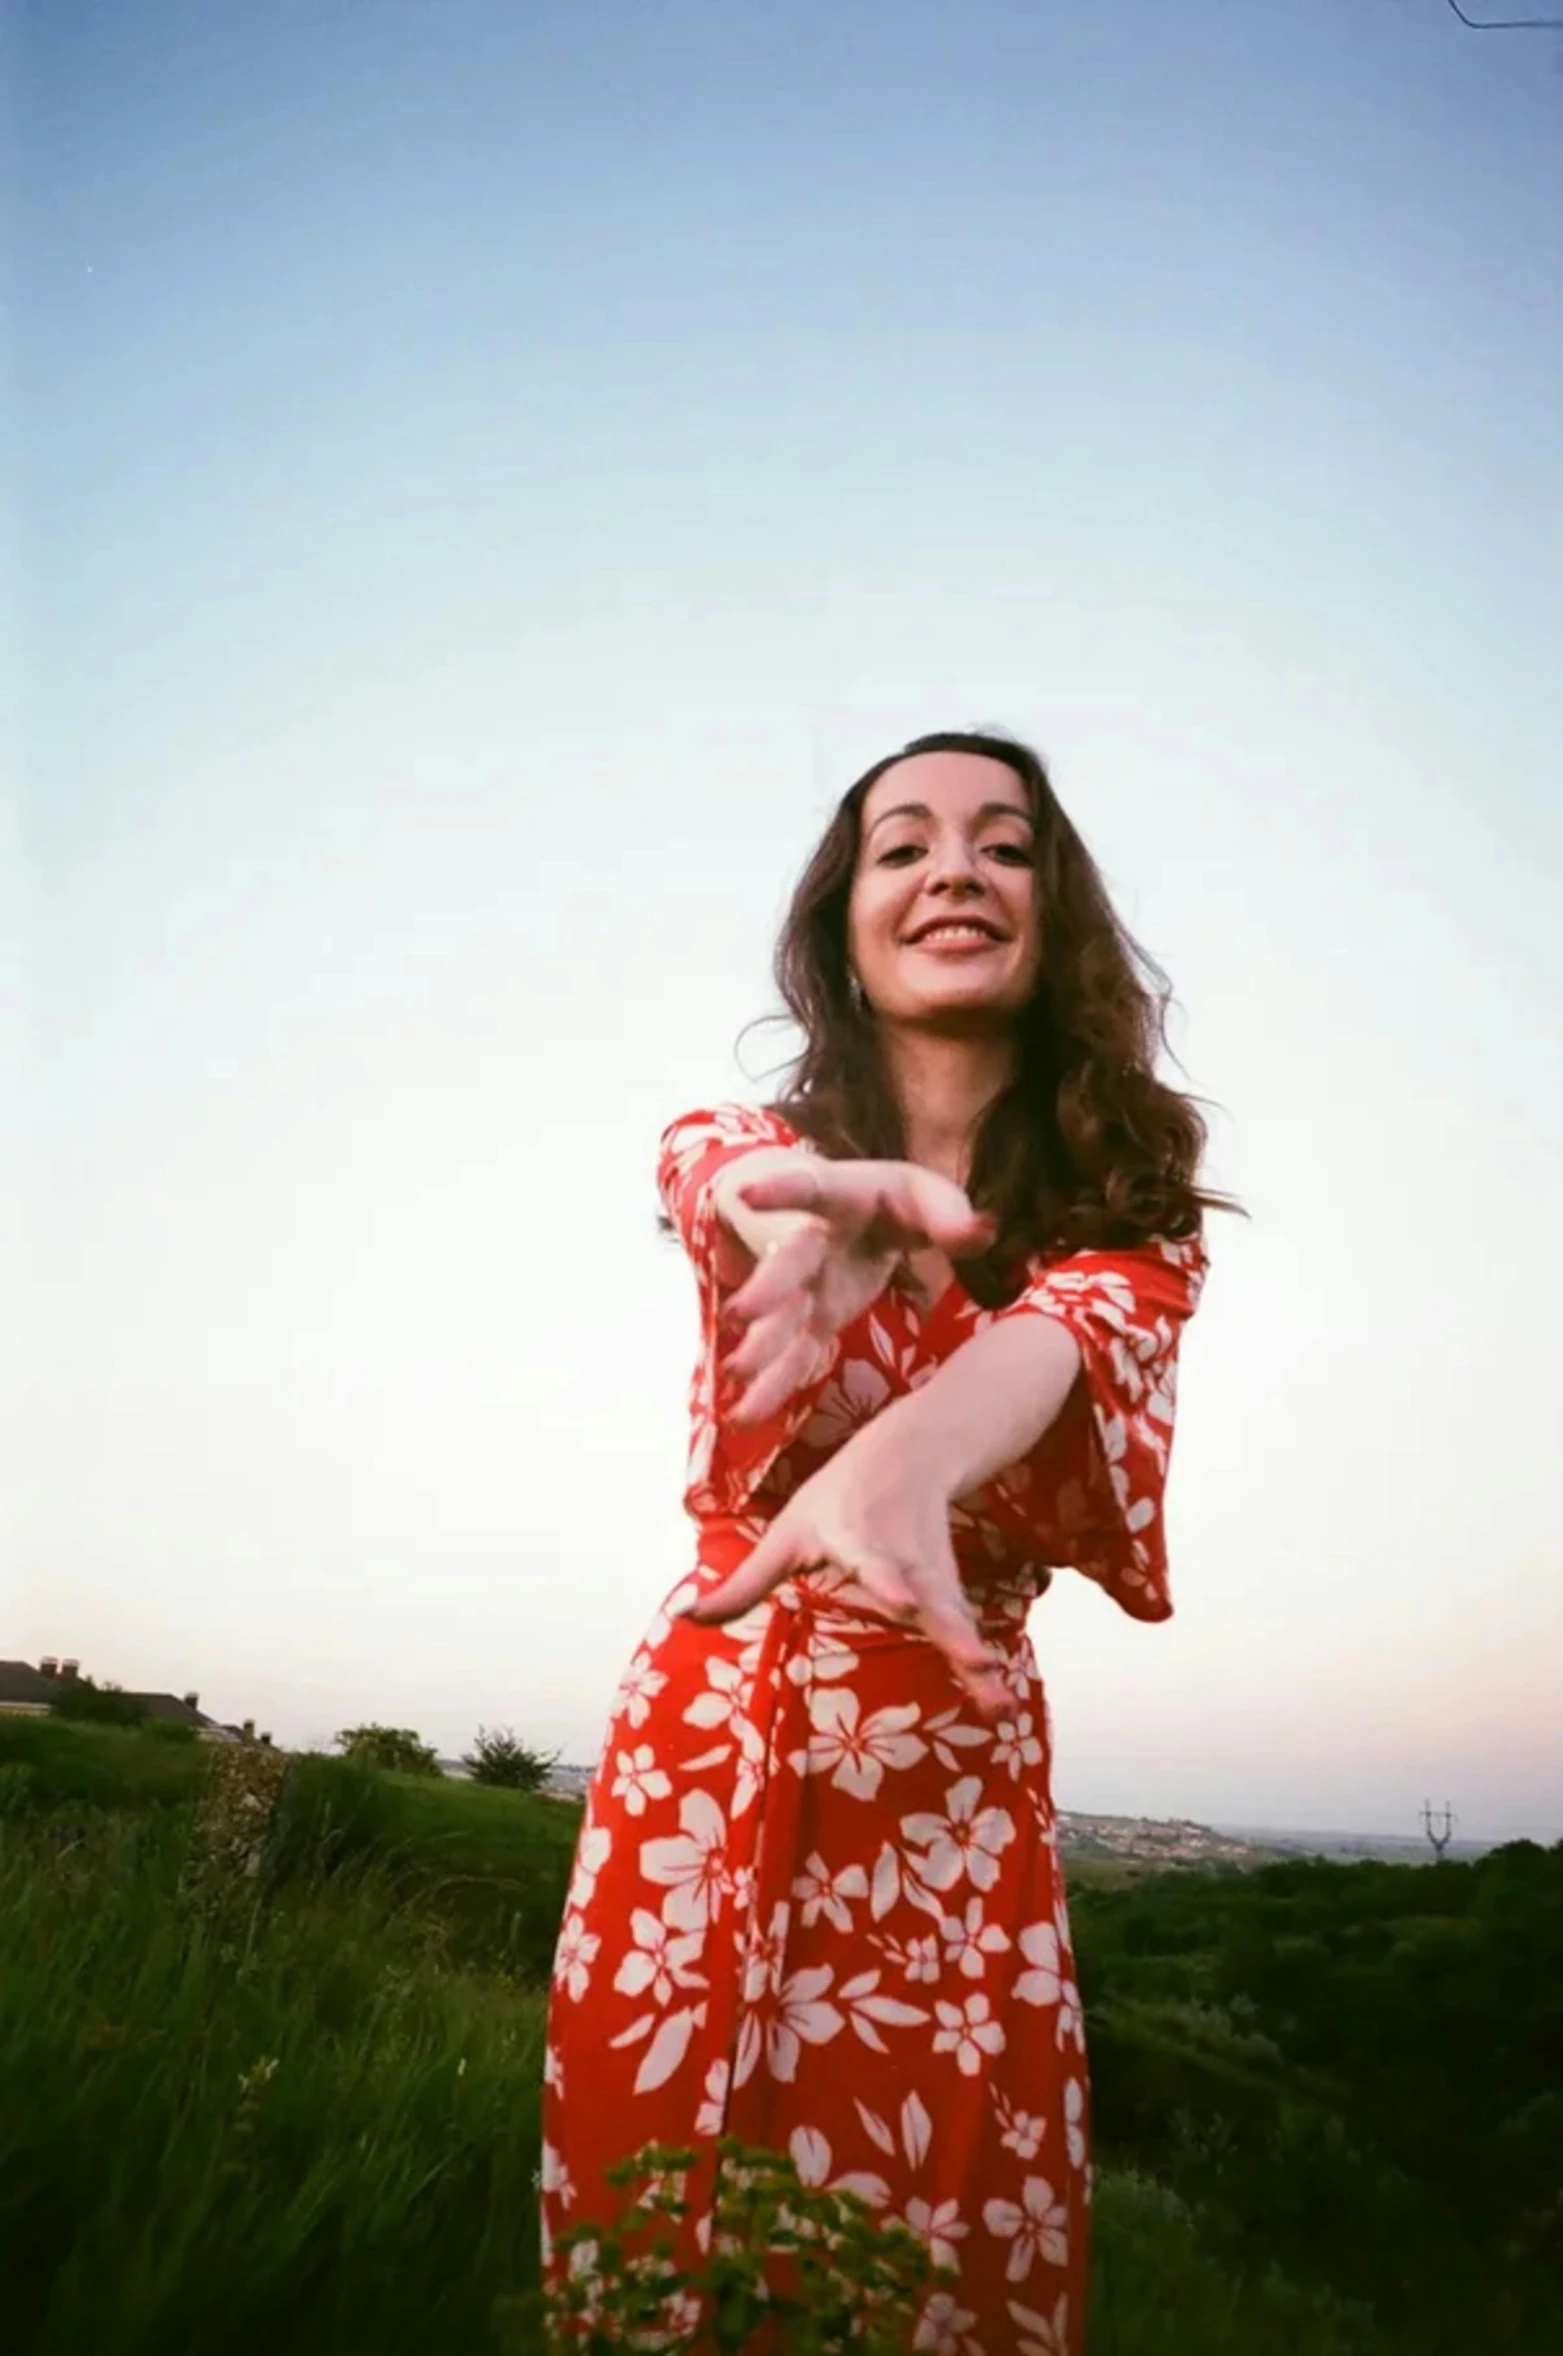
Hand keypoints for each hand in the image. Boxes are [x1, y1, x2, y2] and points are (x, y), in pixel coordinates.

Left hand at [679, 1421, 1011, 1721]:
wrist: (911, 1449)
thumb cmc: (837, 1497)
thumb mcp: (786, 1533)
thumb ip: (744, 1582)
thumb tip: (685, 1618)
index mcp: (858, 1536)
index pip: (875, 1560)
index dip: (890, 1581)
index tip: (906, 1602)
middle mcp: (903, 1555)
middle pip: (930, 1596)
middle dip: (952, 1630)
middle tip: (975, 1659)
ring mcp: (932, 1572)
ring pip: (955, 1618)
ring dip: (974, 1659)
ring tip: (996, 1700)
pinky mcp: (949, 1588)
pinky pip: (963, 1630)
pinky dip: (981, 1668)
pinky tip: (998, 1705)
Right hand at [721, 1158, 994, 1423]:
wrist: (866, 1218)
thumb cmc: (897, 1202)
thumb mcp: (926, 1196)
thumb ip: (950, 1215)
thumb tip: (981, 1230)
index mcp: (842, 1199)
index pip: (814, 1190)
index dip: (783, 1190)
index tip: (750, 1195)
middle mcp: (813, 1243)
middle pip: (789, 1263)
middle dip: (767, 1287)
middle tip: (740, 1313)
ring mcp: (808, 1286)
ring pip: (783, 1316)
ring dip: (761, 1345)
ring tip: (735, 1373)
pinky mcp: (814, 1321)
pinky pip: (794, 1353)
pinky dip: (773, 1384)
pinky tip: (746, 1414)